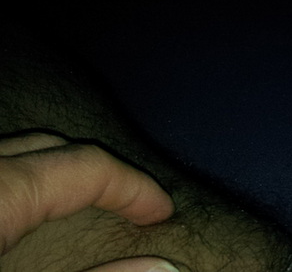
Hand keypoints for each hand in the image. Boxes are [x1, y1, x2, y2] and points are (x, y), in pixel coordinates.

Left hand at [0, 132, 174, 256]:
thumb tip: (160, 267)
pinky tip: (27, 202)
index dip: (136, 188)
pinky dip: (20, 174)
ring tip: (82, 199)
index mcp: (6, 191)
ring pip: (19, 148)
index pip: (91, 168)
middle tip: (133, 205)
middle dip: (100, 172)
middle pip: (56, 147)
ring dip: (56, 168)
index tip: (161, 211)